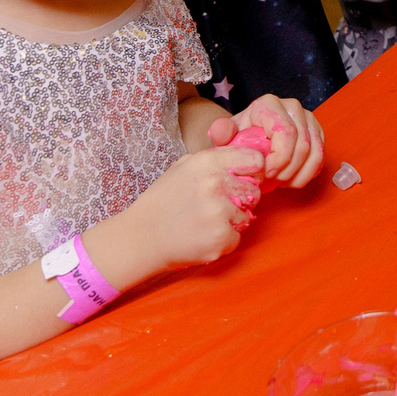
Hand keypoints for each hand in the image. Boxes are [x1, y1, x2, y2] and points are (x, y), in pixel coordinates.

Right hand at [123, 143, 259, 272]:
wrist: (140, 237)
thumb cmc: (163, 201)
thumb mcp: (183, 167)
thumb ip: (214, 159)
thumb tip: (245, 155)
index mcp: (208, 162)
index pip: (256, 160)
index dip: (253, 172)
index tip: (243, 181)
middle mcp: (215, 183)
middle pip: (255, 191)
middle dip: (241, 200)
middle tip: (217, 207)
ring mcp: (218, 212)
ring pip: (247, 216)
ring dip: (231, 222)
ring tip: (205, 222)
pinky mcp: (219, 238)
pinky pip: (237, 237)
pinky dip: (223, 240)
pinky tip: (202, 236)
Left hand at [212, 96, 325, 187]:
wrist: (247, 139)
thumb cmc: (237, 139)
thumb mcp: (225, 138)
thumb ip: (221, 134)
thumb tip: (223, 130)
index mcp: (268, 104)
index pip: (285, 132)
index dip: (280, 158)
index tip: (267, 174)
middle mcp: (292, 106)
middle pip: (302, 144)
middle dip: (289, 169)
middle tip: (274, 182)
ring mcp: (307, 118)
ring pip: (315, 151)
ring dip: (300, 173)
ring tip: (283, 183)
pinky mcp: (316, 131)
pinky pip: (321, 155)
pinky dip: (308, 173)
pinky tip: (293, 180)